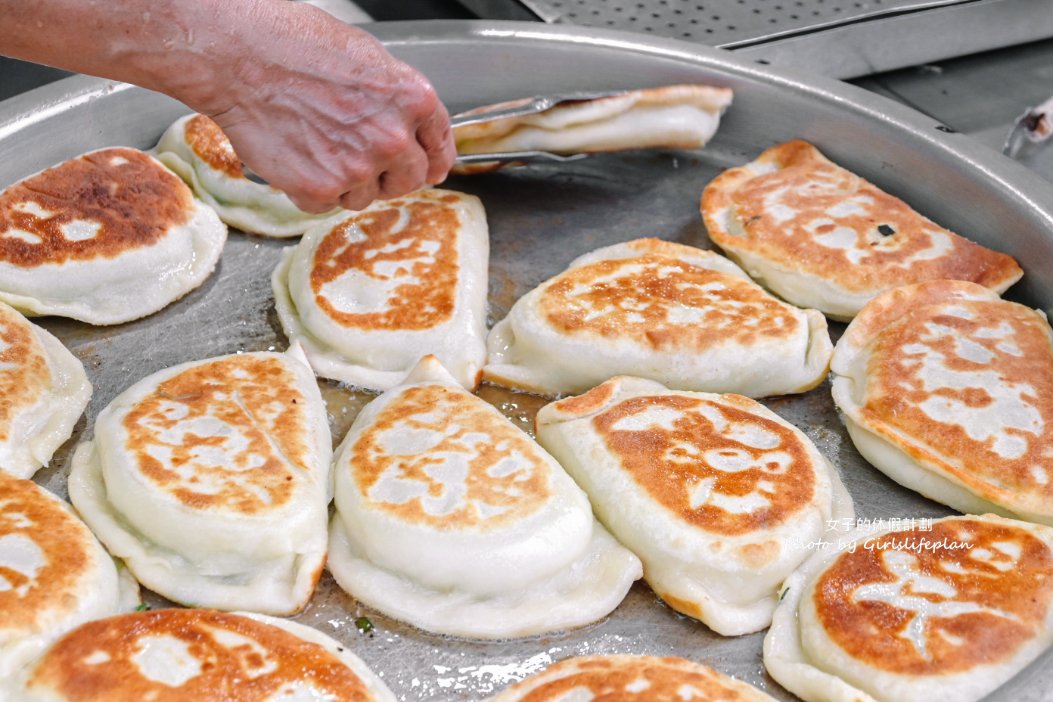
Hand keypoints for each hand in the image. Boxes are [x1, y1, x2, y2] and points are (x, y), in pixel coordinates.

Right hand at [199, 2, 455, 212]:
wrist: (237, 56)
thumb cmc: (292, 44)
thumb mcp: (366, 58)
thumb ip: (397, 100)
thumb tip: (414, 132)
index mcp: (412, 99)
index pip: (440, 147)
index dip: (431, 160)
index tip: (428, 169)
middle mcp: (393, 138)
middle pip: (409, 180)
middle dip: (387, 174)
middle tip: (354, 154)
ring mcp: (358, 168)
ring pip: (366, 196)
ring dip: (345, 181)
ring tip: (314, 142)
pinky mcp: (320, 191)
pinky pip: (326, 205)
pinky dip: (309, 190)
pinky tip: (295, 154)